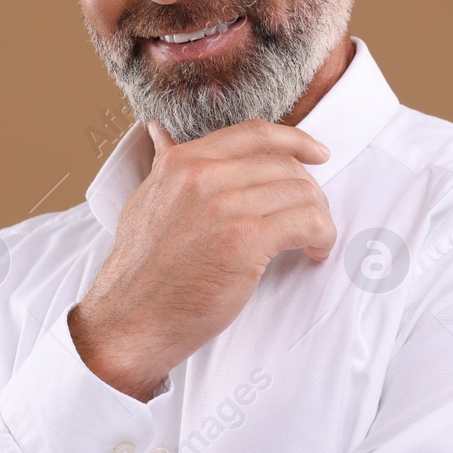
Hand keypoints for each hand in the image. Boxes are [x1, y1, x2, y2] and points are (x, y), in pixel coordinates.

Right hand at [68, 116, 335, 401]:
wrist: (130, 319)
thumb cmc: (140, 270)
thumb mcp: (145, 200)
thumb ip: (163, 165)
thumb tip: (160, 133)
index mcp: (183, 162)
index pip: (255, 134)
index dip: (296, 141)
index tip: (317, 154)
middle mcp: (204, 176)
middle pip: (285, 165)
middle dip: (309, 191)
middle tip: (311, 216)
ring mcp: (226, 206)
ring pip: (301, 193)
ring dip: (318, 217)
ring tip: (312, 239)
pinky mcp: (246, 240)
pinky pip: (308, 223)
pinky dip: (322, 237)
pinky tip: (314, 252)